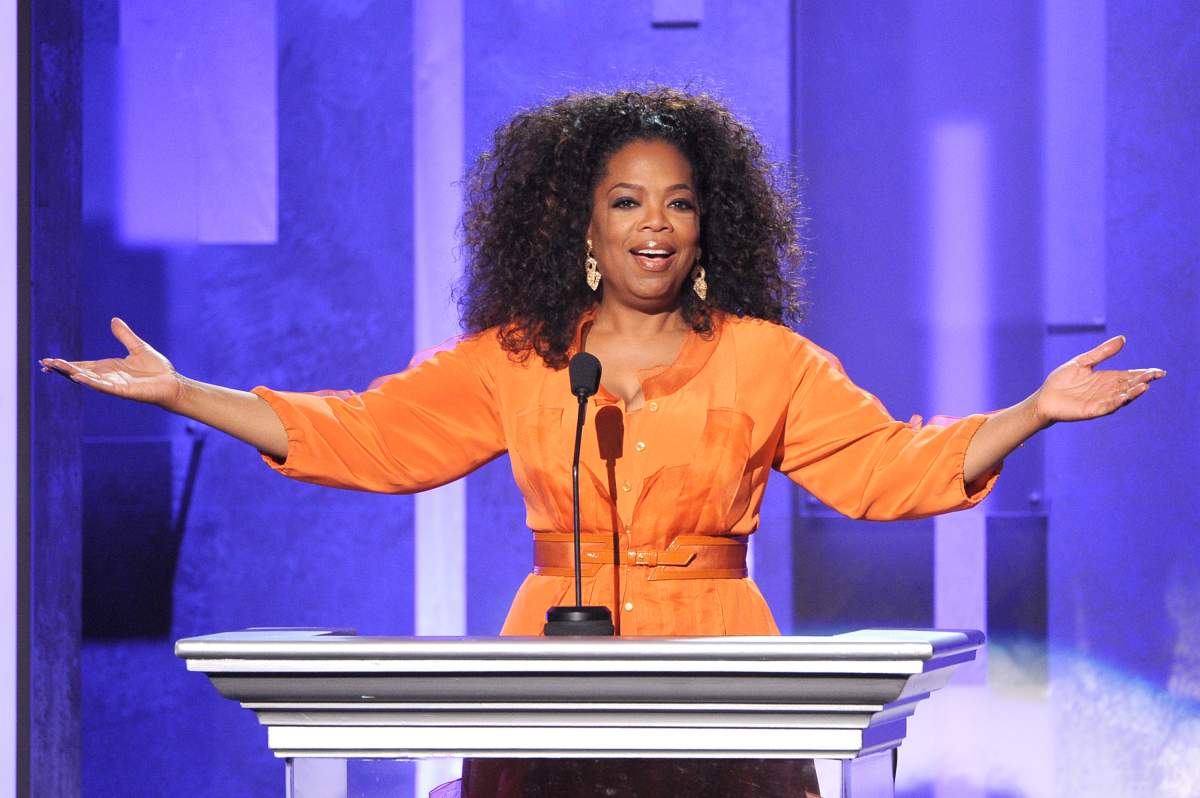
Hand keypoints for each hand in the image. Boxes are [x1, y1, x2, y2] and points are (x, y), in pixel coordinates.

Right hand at [40, 317, 182, 407]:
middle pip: (80, 372)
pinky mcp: (123, 391)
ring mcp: (114, 385)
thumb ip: (125, 336)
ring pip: (88, 379)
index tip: (49, 360)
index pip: (82, 365)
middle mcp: (108, 377)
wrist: (173, 383)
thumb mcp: (138, 348)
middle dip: (63, 368)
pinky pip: (104, 386)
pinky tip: (78, 377)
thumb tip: (114, 320)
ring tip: (56, 367)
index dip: (66, 364)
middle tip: (45, 364)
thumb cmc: (157, 370)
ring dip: (73, 373)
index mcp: (109, 368)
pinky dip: (91, 382)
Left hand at [1033, 335, 1164, 424]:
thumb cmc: (1062, 380)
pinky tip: (1123, 397)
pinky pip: (1107, 407)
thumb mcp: (1083, 362)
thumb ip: (1102, 353)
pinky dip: (1116, 402)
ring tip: (1144, 385)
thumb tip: (1123, 339)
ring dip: (1133, 392)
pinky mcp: (1091, 411)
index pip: (1130, 376)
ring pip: (1122, 397)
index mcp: (1107, 379)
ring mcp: (1100, 401)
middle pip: (1129, 386)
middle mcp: (1107, 391)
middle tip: (1154, 375)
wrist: (1044, 398)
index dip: (1145, 374)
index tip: (1159, 371)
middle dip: (1142, 381)